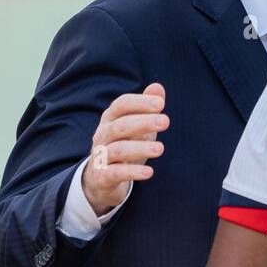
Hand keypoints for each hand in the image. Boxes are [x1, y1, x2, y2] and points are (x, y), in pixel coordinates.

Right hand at [81, 83, 167, 214]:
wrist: (101, 179)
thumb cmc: (124, 145)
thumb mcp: (137, 127)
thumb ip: (146, 108)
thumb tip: (158, 87)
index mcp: (110, 119)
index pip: (121, 105)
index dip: (139, 102)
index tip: (161, 103)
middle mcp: (103, 135)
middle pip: (120, 125)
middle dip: (143, 122)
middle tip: (165, 121)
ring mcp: (101, 156)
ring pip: (118, 149)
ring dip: (140, 148)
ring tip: (160, 149)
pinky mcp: (102, 176)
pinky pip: (115, 173)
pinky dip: (132, 172)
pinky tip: (149, 173)